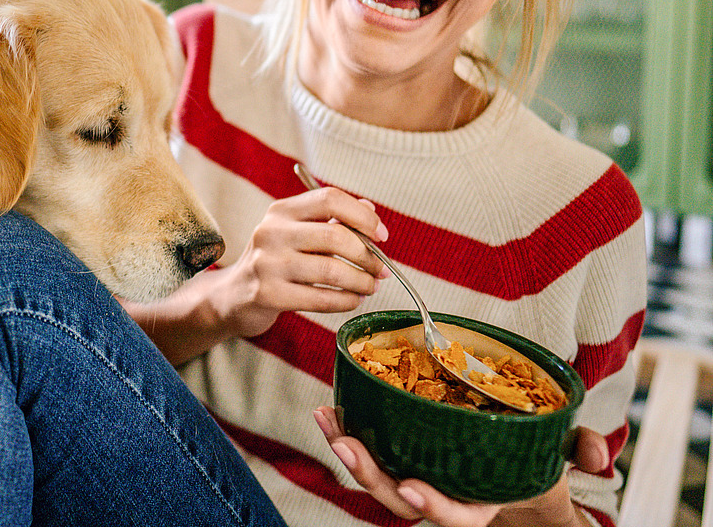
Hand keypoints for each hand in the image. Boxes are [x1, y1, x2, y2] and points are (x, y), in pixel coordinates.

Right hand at [214, 185, 388, 339]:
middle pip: (335, 236)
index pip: (329, 199)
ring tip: (370, 287)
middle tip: (381, 269)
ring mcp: (267, 264)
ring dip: (361, 281)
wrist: (233, 296)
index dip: (362, 216)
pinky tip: (353, 300)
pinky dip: (345, 301)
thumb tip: (370, 209)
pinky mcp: (268, 294)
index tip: (381, 235)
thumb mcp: (296, 234)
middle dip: (368, 255)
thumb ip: (332, 221)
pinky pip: (320, 298)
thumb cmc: (274, 262)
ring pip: (332, 270)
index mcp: (280, 211)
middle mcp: (271, 232)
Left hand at [313, 408, 605, 526]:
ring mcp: (419, 475)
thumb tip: (597, 452)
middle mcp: (442, 495)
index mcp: (478, 504)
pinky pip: (373, 451)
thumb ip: (583, 452)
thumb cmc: (535, 464)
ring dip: (349, 449)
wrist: (512, 469)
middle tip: (346, 445)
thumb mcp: (563, 458)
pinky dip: (352, 431)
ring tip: (327, 420)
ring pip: (378, 476)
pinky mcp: (402, 453)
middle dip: (370, 475)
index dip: (435, 507)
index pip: (454, 516)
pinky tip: (332, 409)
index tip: (415, 489)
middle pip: (399, 498)